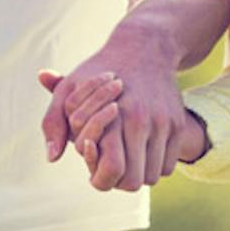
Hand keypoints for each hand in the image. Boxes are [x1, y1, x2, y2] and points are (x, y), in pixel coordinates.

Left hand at [35, 32, 197, 192]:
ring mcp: (163, 124)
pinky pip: (168, 165)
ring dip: (137, 173)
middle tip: (109, 167)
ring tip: (124, 159)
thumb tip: (52, 158)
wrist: (145, 48)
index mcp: (114, 117)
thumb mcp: (69, 91)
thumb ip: (54, 124)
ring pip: (152, 177)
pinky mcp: (177, 124)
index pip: (111, 172)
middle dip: (118, 180)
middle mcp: (142, 122)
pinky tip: (140, 152)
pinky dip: (154, 165)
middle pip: (132, 182)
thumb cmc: (99, 71)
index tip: (93, 168)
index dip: (99, 177)